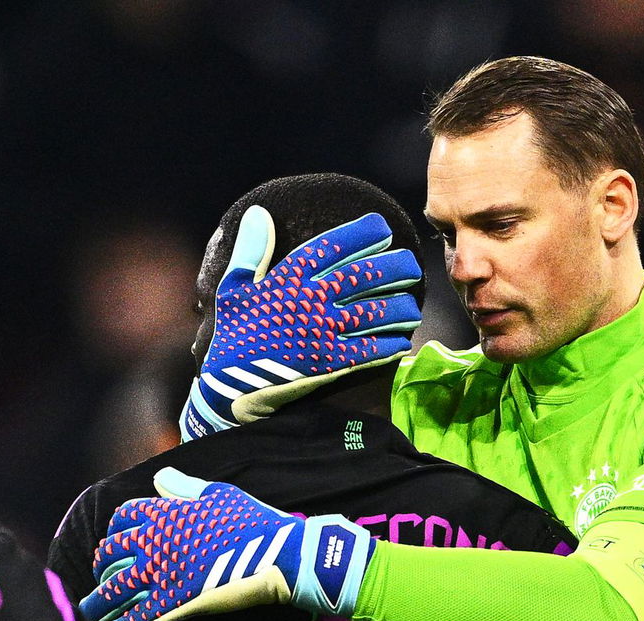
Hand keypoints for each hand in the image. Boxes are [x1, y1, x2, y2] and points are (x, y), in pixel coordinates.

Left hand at [81, 467, 374, 620]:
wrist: (280, 554)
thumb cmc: (255, 522)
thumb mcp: (220, 494)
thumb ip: (185, 488)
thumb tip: (160, 478)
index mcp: (165, 512)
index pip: (124, 518)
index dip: (117, 533)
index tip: (116, 545)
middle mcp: (154, 540)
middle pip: (110, 554)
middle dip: (103, 569)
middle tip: (103, 584)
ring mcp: (160, 573)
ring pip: (113, 590)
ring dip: (95, 606)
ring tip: (83, 619)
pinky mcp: (171, 603)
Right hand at [179, 206, 420, 440]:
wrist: (229, 385)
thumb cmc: (231, 334)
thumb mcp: (233, 289)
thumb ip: (251, 251)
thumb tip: (259, 212)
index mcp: (288, 279)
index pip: (331, 247)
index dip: (360, 235)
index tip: (382, 228)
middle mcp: (310, 300)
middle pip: (361, 276)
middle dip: (392, 267)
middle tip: (411, 264)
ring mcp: (323, 331)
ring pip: (372, 311)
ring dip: (398, 306)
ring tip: (413, 304)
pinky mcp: (330, 362)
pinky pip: (369, 349)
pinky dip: (389, 344)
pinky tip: (403, 341)